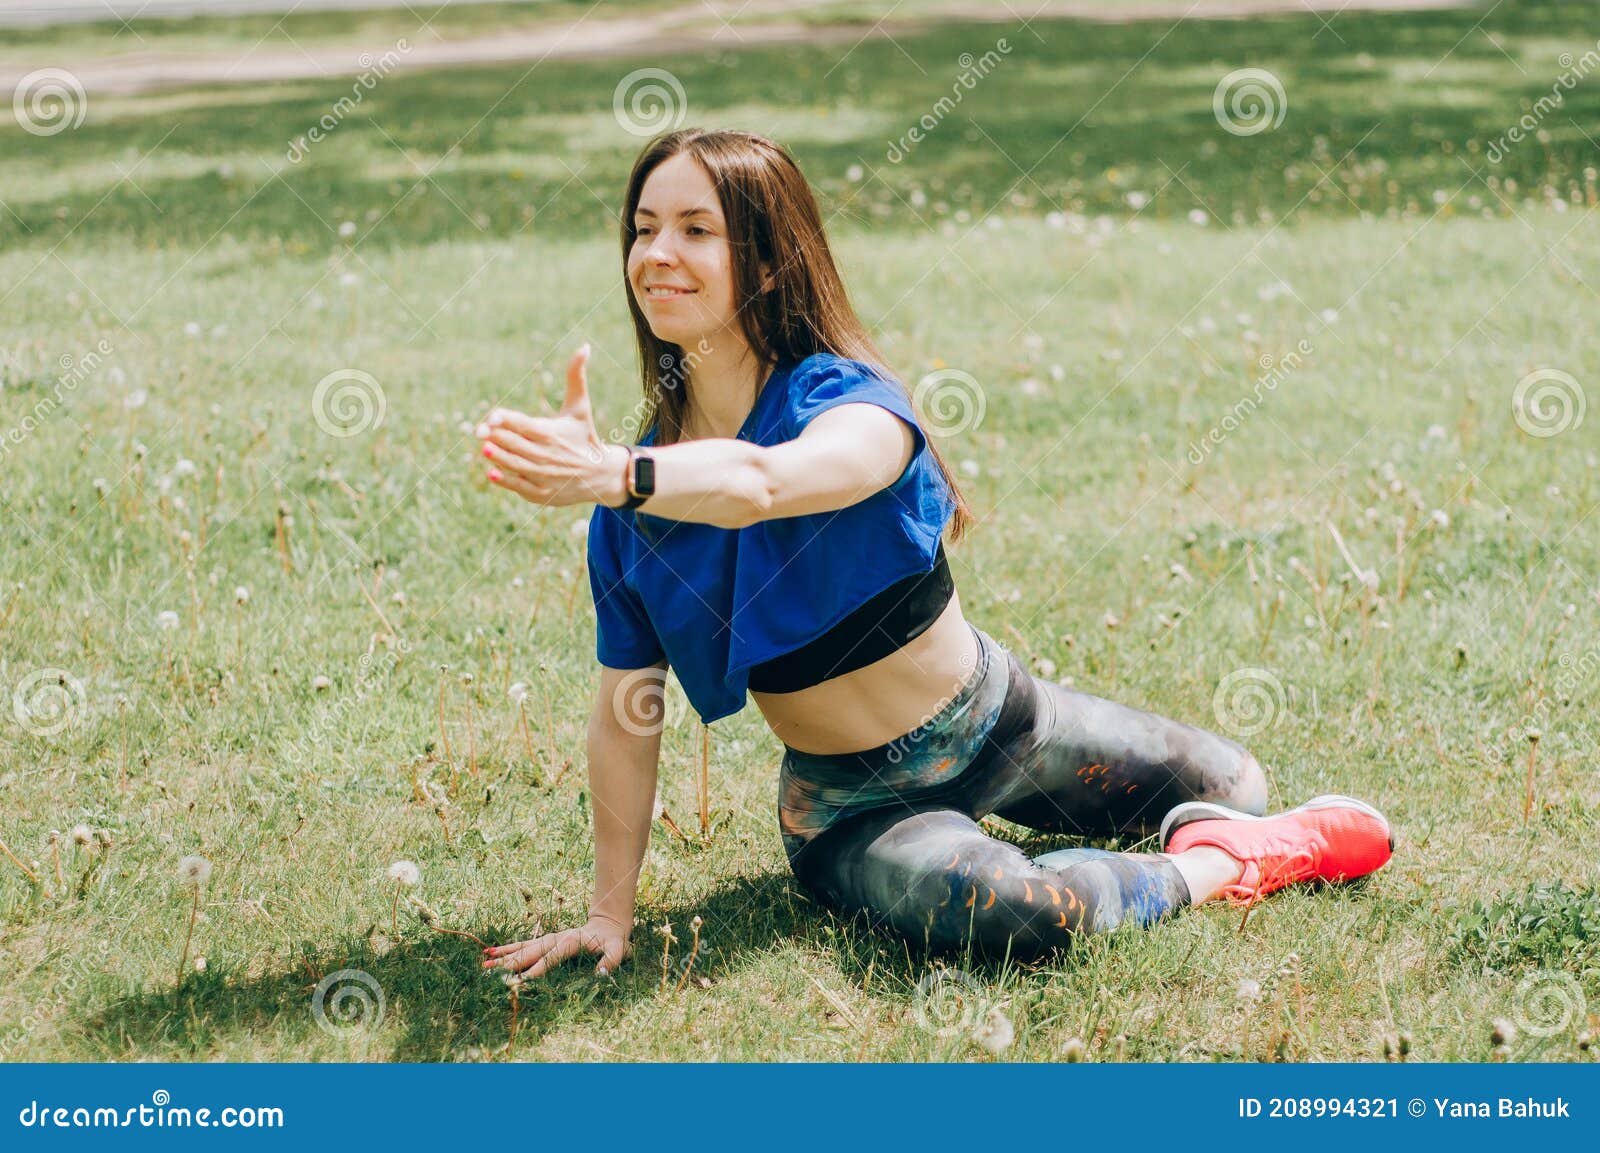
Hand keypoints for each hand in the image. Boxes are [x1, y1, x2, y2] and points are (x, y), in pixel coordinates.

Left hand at [476, 343, 628, 507]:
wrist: (602, 475)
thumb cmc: (584, 436)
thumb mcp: (580, 407)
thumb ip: (576, 377)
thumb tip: (584, 346)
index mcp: (553, 433)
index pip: (526, 424)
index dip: (508, 420)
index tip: (493, 416)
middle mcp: (548, 454)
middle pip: (518, 444)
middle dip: (497, 437)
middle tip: (478, 430)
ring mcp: (546, 475)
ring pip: (517, 465)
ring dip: (500, 457)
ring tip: (484, 448)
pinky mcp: (543, 493)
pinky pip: (521, 486)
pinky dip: (507, 481)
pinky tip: (492, 473)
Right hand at [482, 913, 631, 979]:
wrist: (608, 923)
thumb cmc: (613, 940)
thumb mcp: (619, 950)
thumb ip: (611, 961)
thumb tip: (600, 974)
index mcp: (572, 941)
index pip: (553, 956)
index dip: (539, 967)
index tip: (524, 979)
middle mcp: (557, 938)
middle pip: (532, 951)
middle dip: (512, 962)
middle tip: (492, 971)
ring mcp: (549, 939)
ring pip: (524, 947)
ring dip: (504, 955)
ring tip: (484, 962)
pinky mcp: (546, 941)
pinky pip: (524, 945)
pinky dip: (508, 948)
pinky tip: (491, 952)